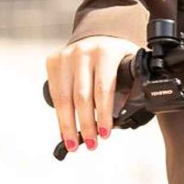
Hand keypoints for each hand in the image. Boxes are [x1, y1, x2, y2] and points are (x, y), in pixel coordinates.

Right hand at [44, 35, 136, 152]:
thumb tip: (128, 119)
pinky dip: (60, 116)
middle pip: (82, 97)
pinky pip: (55, 94)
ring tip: (73, 144)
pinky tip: (65, 130)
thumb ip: (131, 88)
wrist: (97, 39)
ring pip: (64, 98)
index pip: (103, 88)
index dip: (103, 114)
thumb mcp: (130, 67)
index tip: (105, 134)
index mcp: (106, 53)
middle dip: (86, 124)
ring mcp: (66, 56)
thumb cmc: (116, 59)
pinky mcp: (53, 62)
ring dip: (68, 125)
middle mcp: (83, 52)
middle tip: (92, 144)